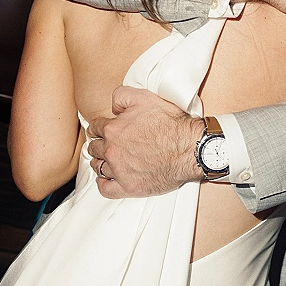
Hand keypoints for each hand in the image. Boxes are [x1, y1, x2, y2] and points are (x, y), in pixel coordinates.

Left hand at [87, 87, 203, 197]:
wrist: (190, 148)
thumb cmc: (172, 125)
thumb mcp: (146, 98)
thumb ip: (122, 96)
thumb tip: (114, 106)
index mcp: (113, 129)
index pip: (95, 128)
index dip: (98, 127)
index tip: (101, 130)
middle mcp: (112, 150)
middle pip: (94, 148)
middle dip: (99, 144)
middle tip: (105, 144)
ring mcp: (119, 170)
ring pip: (98, 167)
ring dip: (100, 162)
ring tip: (107, 160)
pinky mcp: (129, 187)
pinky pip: (105, 189)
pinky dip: (104, 183)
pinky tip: (108, 179)